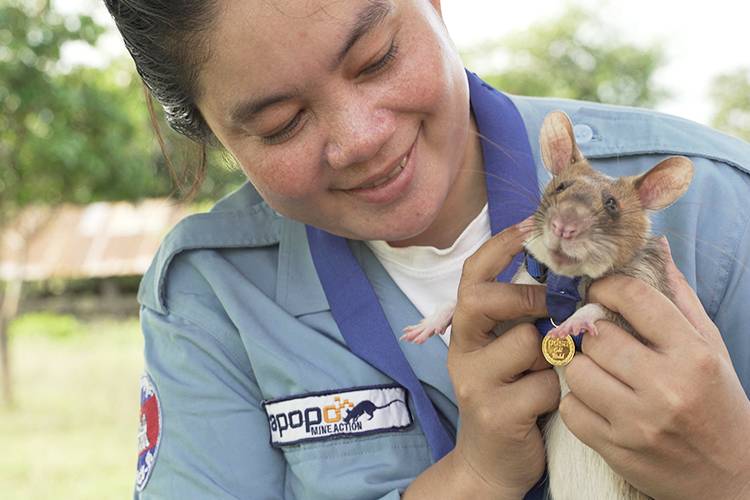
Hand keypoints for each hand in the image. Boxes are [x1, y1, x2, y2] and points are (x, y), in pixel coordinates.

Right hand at [447, 222, 558, 497]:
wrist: (493, 462)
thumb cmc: (514, 397)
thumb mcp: (513, 353)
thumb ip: (528, 319)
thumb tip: (571, 276)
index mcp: (469, 329)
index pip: (472, 275)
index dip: (500, 246)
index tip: (531, 223)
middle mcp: (462, 350)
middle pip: (481, 299)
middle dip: (525, 297)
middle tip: (553, 307)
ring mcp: (474, 381)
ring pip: (524, 342)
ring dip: (553, 355)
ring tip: (553, 374)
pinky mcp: (494, 412)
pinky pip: (543, 385)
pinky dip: (557, 392)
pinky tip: (550, 404)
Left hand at [560, 239, 749, 499]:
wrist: (730, 478)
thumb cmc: (717, 402)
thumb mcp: (709, 347)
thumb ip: (677, 298)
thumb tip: (654, 246)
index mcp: (693, 354)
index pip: (635, 298)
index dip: (607, 286)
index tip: (598, 290)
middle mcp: (666, 387)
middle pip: (596, 336)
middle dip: (592, 332)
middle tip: (598, 336)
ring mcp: (638, 422)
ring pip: (576, 371)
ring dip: (580, 365)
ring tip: (597, 368)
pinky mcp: (616, 450)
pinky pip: (570, 409)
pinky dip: (576, 401)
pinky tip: (595, 400)